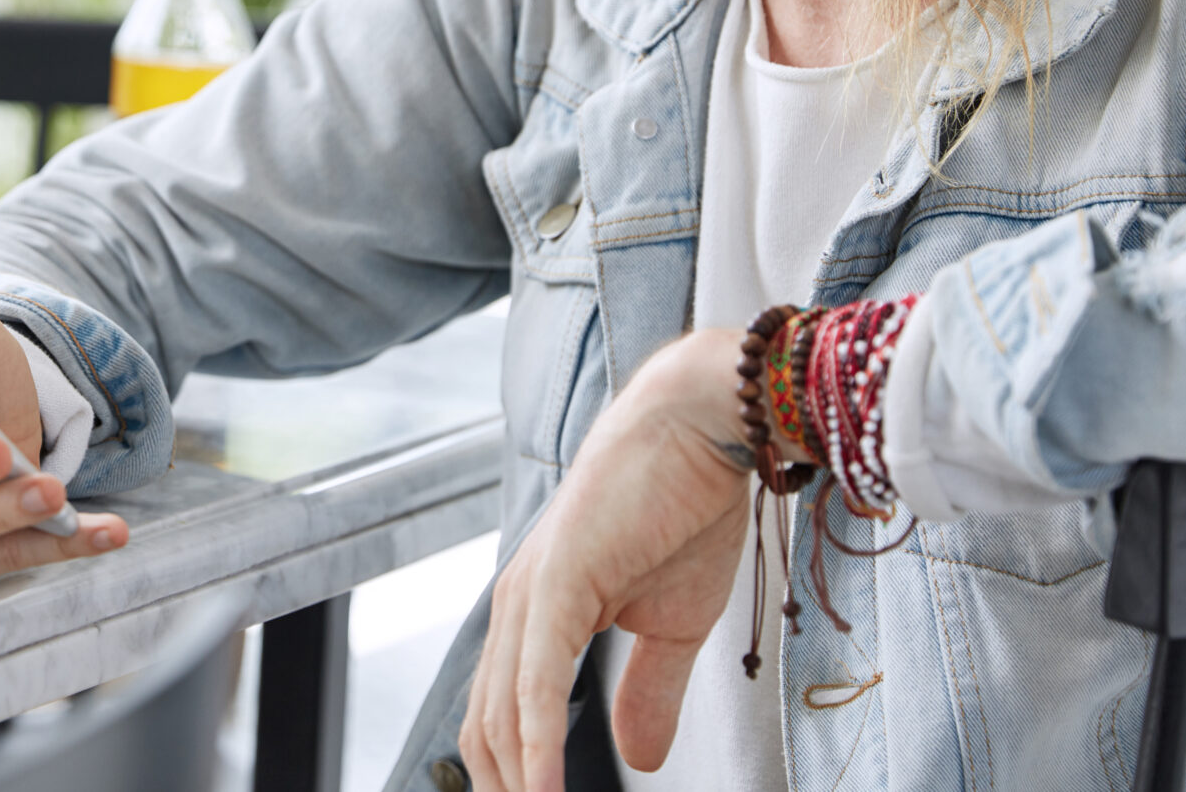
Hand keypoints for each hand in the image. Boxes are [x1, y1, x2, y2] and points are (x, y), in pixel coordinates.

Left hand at [460, 327, 755, 791]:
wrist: (699, 429)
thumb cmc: (684, 509)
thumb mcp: (674, 627)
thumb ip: (648, 694)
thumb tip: (640, 759)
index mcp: (536, 616)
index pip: (501, 720)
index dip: (514, 781)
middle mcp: (517, 608)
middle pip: (486, 731)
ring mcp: (528, 596)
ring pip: (501, 717)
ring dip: (519, 784)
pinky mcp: (553, 585)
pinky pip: (534, 683)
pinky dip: (537, 744)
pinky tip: (544, 789)